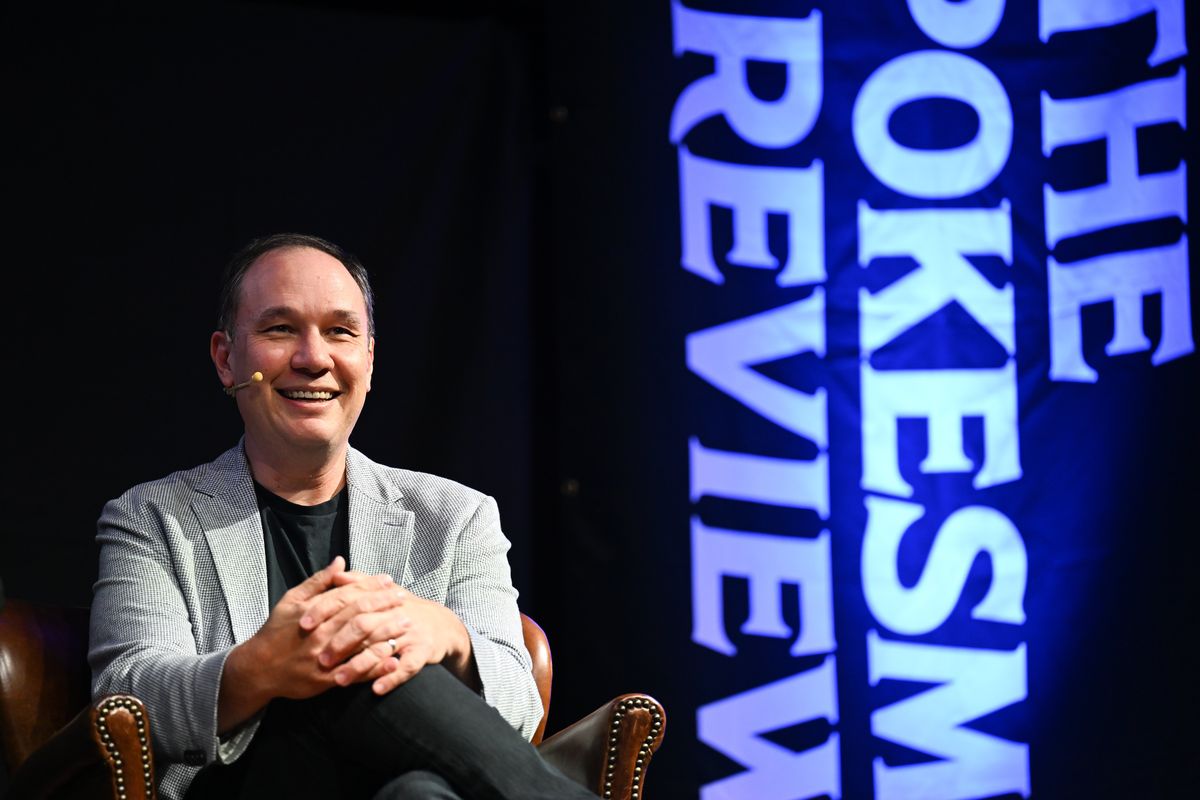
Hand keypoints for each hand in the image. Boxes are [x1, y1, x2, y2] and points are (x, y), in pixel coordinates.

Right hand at [218, 557, 402, 731]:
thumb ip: (318, 582)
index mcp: (312, 613)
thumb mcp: (291, 600)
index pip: (347, 595)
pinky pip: (356, 672)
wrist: (259, 669)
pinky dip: (376, 666)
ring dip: (386, 633)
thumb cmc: (276, 631)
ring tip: (406, 622)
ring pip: (360, 643)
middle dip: (384, 605)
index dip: (370, 586)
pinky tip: (394, 659)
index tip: (389, 580)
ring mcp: (324, 658)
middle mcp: (320, 634)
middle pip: (359, 616)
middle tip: (404, 598)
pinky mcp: (326, 680)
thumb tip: (340, 561)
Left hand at [307, 574, 476, 694]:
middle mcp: (395, 614)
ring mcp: (410, 633)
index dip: (325, 611)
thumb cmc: (403, 609)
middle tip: (320, 659)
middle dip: (340, 643)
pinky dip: (391, 678)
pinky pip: (407, 667)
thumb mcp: (383, 591)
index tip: (303, 625)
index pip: (349, 601)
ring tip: (340, 680)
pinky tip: (375, 690)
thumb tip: (335, 571)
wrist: (441, 625)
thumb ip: (358, 582)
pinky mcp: (422, 652)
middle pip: (365, 625)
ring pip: (383, 649)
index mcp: (381, 598)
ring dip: (361, 665)